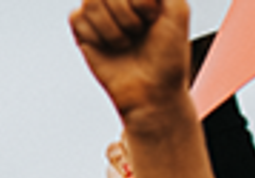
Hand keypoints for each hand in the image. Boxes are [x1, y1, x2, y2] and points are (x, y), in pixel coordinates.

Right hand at [70, 0, 191, 123]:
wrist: (150, 91)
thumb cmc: (168, 55)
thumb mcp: (177, 9)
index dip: (139, 0)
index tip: (152, 16)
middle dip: (125, 13)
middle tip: (140, 30)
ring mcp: (101, 14)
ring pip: (91, 1)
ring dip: (112, 27)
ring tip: (126, 41)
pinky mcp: (84, 31)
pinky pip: (77, 18)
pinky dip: (95, 35)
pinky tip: (110, 46)